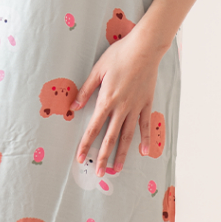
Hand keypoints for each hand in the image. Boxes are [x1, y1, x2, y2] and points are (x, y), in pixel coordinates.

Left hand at [71, 33, 164, 172]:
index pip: (93, 127)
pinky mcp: (147, 104)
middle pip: (110, 137)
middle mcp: (121, 108)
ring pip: (127, 136)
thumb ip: (86, 90)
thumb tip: (73, 107)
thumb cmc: (119, 55)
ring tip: (117, 169)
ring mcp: (135, 107)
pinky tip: (143, 152)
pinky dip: (145, 139)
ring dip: (122, 154)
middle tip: (99, 173)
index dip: (86, 144)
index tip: (80, 158)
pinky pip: (145, 125)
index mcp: (106, 100)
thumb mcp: (98, 70)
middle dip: (103, 156)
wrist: (144, 48)